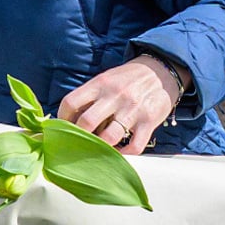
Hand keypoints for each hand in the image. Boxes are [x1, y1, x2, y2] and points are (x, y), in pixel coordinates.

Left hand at [59, 53, 183, 149]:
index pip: (71, 103)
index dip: (62, 119)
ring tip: (98, 150)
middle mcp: (115, 96)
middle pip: (86, 122)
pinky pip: (134, 146)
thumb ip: (90, 97)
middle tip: (78, 144)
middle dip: (79, 137)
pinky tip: (119, 152)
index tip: (64, 129)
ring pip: (109, 137)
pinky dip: (124, 154)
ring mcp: (132, 109)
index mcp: (100, 84)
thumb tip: (70, 120)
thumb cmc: (128, 79)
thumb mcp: (106, 79)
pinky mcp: (149, 121)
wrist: (162, 71)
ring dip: (100, 148)